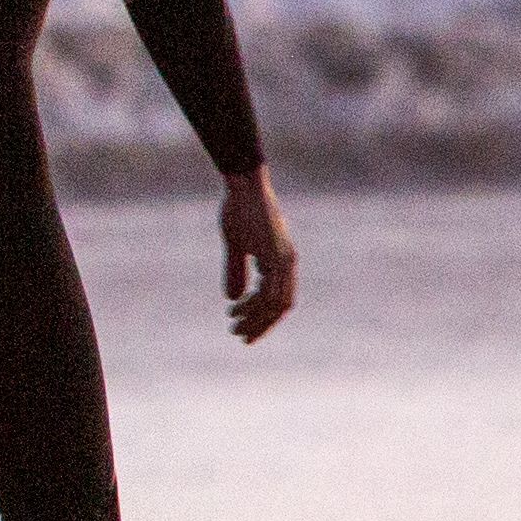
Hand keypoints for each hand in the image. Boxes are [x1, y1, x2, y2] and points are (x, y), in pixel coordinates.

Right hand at [218, 169, 295, 342]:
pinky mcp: (276, 255)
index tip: (244, 329)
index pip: (278, 299)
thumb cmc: (239, 209)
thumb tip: (233, 298)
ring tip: (235, 326)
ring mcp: (284, 259)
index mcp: (281, 260)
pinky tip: (237, 308)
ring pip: (276, 303)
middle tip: (240, 337)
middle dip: (261, 325)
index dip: (263, 318)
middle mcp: (287, 262)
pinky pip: (270, 290)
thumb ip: (236, 271)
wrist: (244, 184)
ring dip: (256, 319)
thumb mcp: (236, 245)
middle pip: (281, 306)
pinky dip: (254, 305)